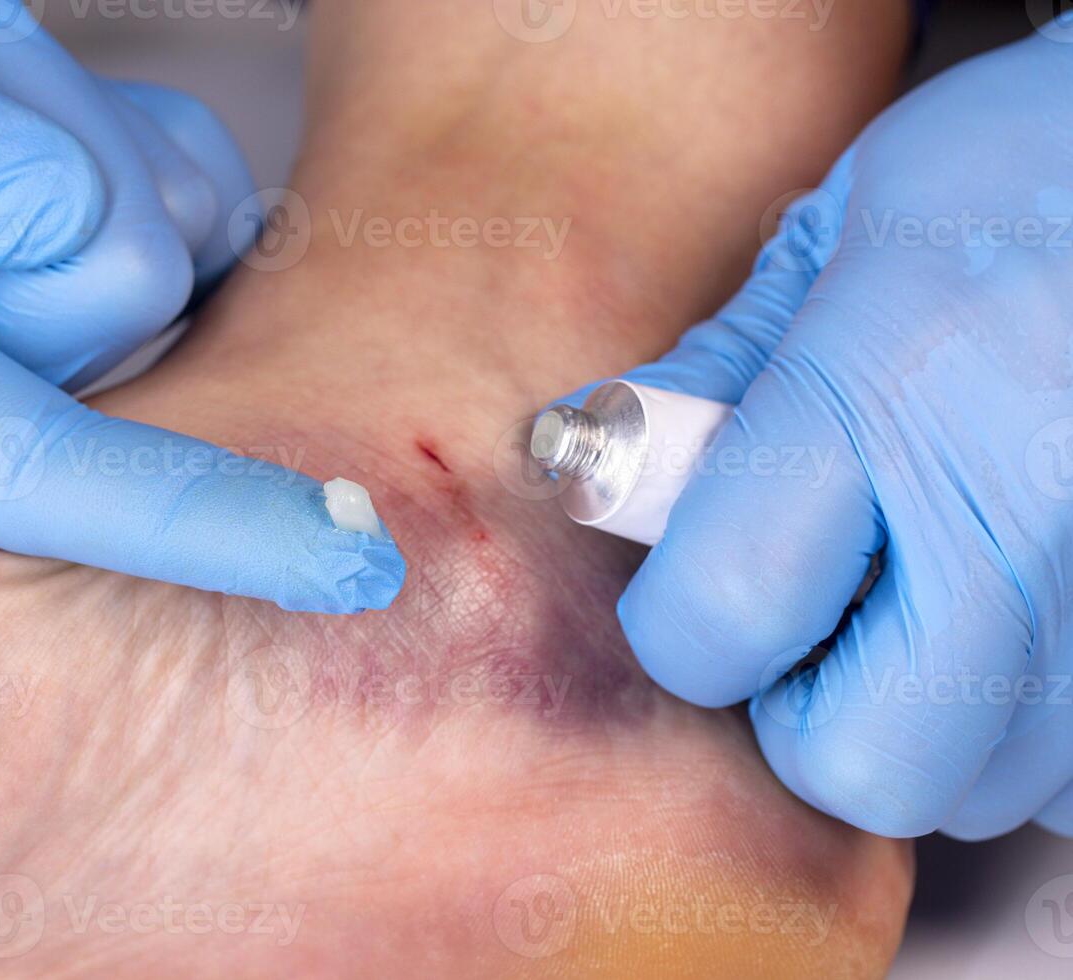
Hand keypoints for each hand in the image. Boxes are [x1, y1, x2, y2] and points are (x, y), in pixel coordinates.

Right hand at [0, 0, 402, 612]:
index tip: (345, 560)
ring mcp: (22, 295)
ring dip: (59, 108)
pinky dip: (121, 110)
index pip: (37, 485)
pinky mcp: (81, 221)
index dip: (202, 524)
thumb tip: (41, 219)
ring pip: (169, 225)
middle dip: (44, 159)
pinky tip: (7, 83)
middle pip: (125, 296)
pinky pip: (192, 175)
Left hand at [562, 23, 1072, 837]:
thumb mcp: (842, 226)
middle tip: (809, 629)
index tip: (688, 597)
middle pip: (861, 764)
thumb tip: (602, 460)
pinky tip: (1011, 614)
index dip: (678, 632)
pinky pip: (1072, 772)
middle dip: (802, 720)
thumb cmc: (1027, 161)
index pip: (723, 615)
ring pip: (984, 790)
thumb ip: (720, 369)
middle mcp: (1026, 508)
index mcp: (894, 390)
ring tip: (926, 603)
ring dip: (922, 731)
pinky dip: (1024, 727)